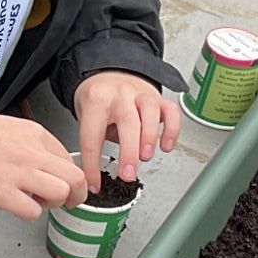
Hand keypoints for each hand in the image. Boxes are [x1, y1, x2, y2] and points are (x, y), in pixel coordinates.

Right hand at [0, 113, 86, 220]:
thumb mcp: (14, 128)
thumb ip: (36, 145)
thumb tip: (53, 165)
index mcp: (36, 135)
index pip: (69, 159)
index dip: (69, 176)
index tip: (62, 183)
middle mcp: (32, 153)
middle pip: (75, 177)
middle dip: (75, 194)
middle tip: (66, 201)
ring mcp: (19, 174)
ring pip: (60, 193)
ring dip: (53, 203)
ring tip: (38, 200)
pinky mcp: (3, 194)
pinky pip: (32, 211)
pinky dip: (29, 212)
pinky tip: (19, 204)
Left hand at [74, 71, 179, 189]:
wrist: (108, 73)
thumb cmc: (98, 99)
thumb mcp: (86, 116)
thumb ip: (93, 141)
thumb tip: (91, 177)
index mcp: (96, 101)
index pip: (92, 136)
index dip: (92, 164)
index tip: (95, 185)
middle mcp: (120, 95)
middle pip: (127, 122)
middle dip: (129, 151)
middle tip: (127, 174)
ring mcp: (140, 94)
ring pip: (150, 112)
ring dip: (150, 137)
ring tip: (146, 156)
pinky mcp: (158, 97)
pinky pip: (171, 111)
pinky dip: (172, 130)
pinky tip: (166, 146)